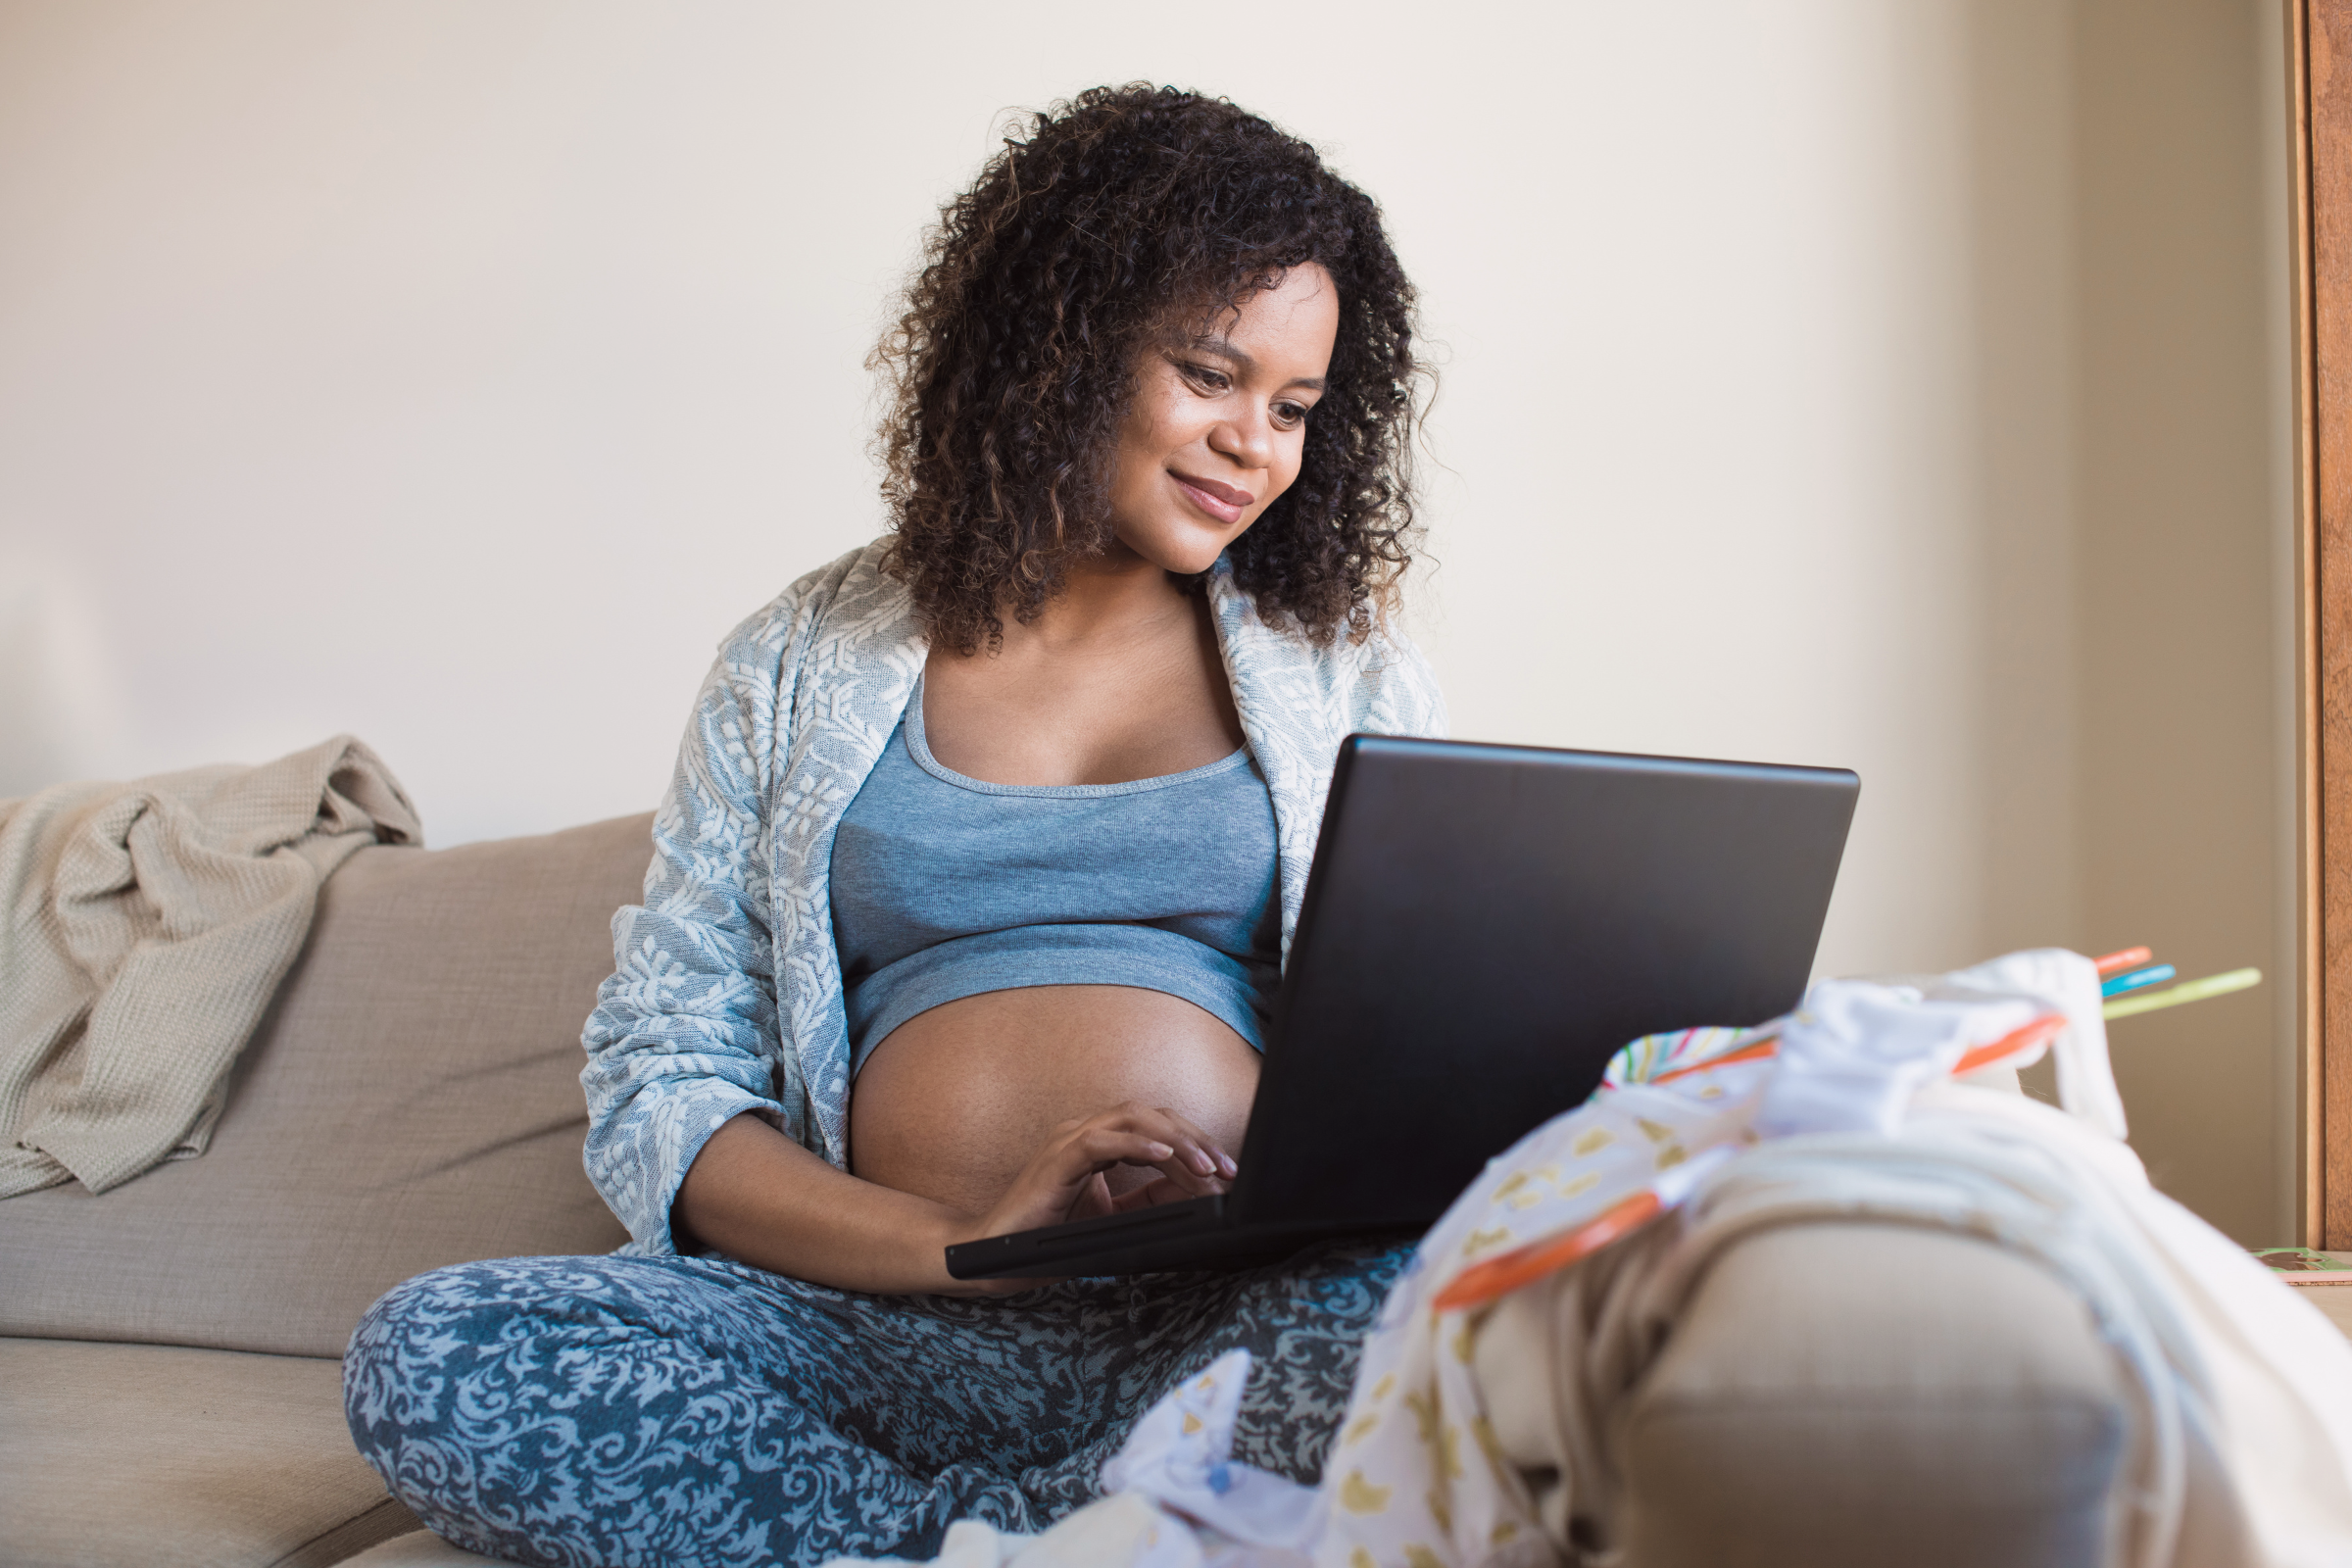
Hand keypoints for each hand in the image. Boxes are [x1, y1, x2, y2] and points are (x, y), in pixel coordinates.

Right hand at [950, 1100, 1238, 1293]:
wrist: (993, 1256)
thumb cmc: (1046, 1237)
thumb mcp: (1111, 1219)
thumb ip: (1147, 1203)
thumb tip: (1196, 1196)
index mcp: (1098, 1143)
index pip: (1157, 1127)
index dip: (1195, 1144)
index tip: (1227, 1171)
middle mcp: (1085, 1133)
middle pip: (1152, 1115)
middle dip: (1196, 1138)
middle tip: (1227, 1168)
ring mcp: (1068, 1142)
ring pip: (1133, 1119)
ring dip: (1176, 1140)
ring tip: (1205, 1165)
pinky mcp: (1056, 1161)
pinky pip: (1101, 1142)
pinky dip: (1137, 1144)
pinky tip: (1165, 1155)